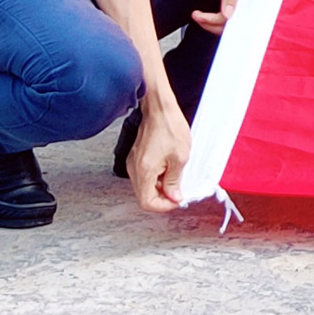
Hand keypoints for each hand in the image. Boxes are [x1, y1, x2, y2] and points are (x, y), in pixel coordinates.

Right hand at [127, 96, 189, 213]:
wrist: (159, 108)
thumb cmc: (170, 127)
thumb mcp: (180, 157)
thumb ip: (175, 181)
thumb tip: (174, 197)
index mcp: (144, 172)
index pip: (147, 202)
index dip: (163, 206)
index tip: (176, 201)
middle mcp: (134, 169)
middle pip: (144, 196)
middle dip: (162, 197)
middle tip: (178, 192)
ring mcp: (133, 163)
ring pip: (144, 186)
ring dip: (160, 187)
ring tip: (175, 178)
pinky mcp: (136, 157)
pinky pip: (144, 175)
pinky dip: (156, 177)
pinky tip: (168, 169)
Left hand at [193, 0, 248, 33]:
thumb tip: (228, 15)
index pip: (234, 19)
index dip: (218, 22)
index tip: (203, 18)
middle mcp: (242, 1)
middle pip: (229, 24)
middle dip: (212, 25)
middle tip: (197, 16)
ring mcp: (235, 1)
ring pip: (224, 21)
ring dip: (210, 23)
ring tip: (196, 15)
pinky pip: (221, 15)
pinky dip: (211, 17)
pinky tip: (200, 14)